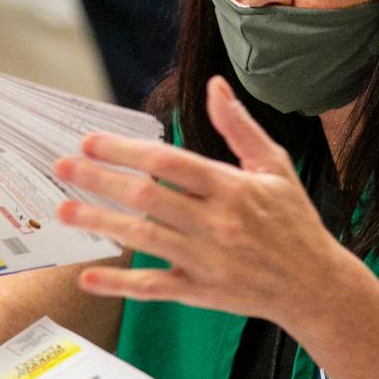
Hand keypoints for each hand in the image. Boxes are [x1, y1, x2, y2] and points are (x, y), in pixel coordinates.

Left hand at [54, 76, 355, 331]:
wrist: (315, 285)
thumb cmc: (294, 222)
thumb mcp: (275, 167)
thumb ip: (240, 127)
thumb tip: (215, 86)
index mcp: (233, 188)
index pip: (169, 162)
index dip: (126, 150)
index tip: (91, 141)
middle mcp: (218, 223)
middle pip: (147, 198)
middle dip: (100, 180)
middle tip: (63, 167)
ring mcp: (208, 260)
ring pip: (144, 239)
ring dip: (99, 224)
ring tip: (64, 211)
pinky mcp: (202, 292)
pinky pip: (154, 288)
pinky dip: (119, 284)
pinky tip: (88, 275)